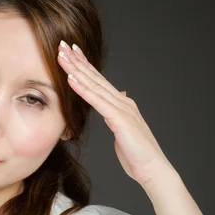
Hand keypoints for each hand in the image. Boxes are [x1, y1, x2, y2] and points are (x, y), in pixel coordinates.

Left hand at [57, 40, 175, 187]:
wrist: (152, 168)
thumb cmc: (137, 154)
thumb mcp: (123, 130)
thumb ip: (117, 115)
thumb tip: (116, 102)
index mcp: (122, 104)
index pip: (99, 81)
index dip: (85, 65)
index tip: (72, 52)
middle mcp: (123, 101)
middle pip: (95, 78)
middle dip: (78, 61)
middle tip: (62, 45)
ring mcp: (122, 109)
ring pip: (94, 85)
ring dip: (76, 70)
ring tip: (62, 57)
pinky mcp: (120, 119)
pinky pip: (97, 101)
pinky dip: (83, 89)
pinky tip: (71, 79)